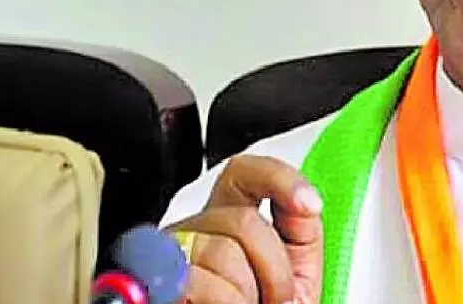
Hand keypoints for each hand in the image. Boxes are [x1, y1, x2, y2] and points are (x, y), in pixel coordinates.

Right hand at [165, 155, 322, 303]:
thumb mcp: (294, 271)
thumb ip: (299, 229)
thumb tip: (305, 202)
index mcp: (228, 220)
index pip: (244, 173)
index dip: (279, 178)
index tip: (309, 204)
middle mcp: (195, 230)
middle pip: (243, 221)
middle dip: (275, 269)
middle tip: (273, 300)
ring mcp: (169, 256)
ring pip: (223, 251)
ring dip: (250, 294)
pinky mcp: (153, 283)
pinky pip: (198, 280)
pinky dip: (226, 302)